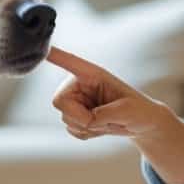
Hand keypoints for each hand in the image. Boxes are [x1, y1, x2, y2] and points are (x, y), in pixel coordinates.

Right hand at [45, 46, 165, 140]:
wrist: (141, 124)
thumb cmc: (138, 109)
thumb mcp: (126, 111)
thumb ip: (104, 115)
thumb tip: (87, 121)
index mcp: (92, 74)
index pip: (69, 62)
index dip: (54, 55)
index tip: (42, 49)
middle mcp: (80, 86)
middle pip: (59, 101)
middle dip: (78, 117)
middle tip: (99, 121)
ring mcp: (76, 102)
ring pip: (66, 119)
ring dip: (87, 127)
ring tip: (106, 121)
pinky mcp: (76, 117)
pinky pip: (72, 130)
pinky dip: (87, 134)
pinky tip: (101, 127)